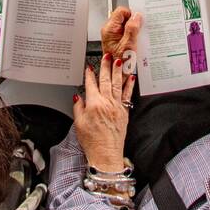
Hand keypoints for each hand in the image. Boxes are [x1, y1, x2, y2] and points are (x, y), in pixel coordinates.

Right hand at [73, 54, 130, 173]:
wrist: (106, 154)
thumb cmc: (92, 142)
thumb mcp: (79, 124)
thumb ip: (78, 108)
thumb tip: (78, 97)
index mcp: (93, 104)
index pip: (91, 84)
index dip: (89, 74)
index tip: (89, 67)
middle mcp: (106, 103)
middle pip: (105, 80)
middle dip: (105, 66)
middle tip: (107, 55)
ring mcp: (117, 107)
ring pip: (117, 84)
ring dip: (117, 71)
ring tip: (118, 61)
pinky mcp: (124, 112)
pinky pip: (127, 95)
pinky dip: (129, 85)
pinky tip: (130, 77)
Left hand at [101, 7, 142, 59]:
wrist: (117, 75)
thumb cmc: (121, 62)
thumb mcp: (129, 44)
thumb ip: (133, 28)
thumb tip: (137, 16)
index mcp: (110, 29)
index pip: (121, 11)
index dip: (131, 14)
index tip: (138, 22)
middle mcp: (110, 30)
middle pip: (123, 17)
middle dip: (133, 22)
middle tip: (139, 30)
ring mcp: (113, 35)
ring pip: (126, 25)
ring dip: (134, 29)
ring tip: (138, 37)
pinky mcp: (117, 40)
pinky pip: (126, 32)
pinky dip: (132, 35)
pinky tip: (136, 41)